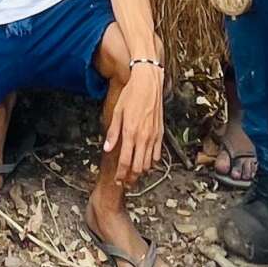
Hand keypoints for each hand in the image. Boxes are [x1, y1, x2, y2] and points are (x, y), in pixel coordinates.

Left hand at [103, 60, 164, 180]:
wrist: (149, 83)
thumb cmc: (131, 95)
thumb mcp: (117, 112)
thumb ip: (113, 133)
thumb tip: (107, 148)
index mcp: (130, 132)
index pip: (125, 162)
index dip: (120, 175)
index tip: (117, 180)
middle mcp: (143, 137)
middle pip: (138, 168)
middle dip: (131, 179)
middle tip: (124, 183)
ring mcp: (153, 136)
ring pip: (149, 164)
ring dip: (141, 172)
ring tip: (133, 175)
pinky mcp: (160, 134)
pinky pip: (158, 155)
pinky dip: (151, 162)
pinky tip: (145, 162)